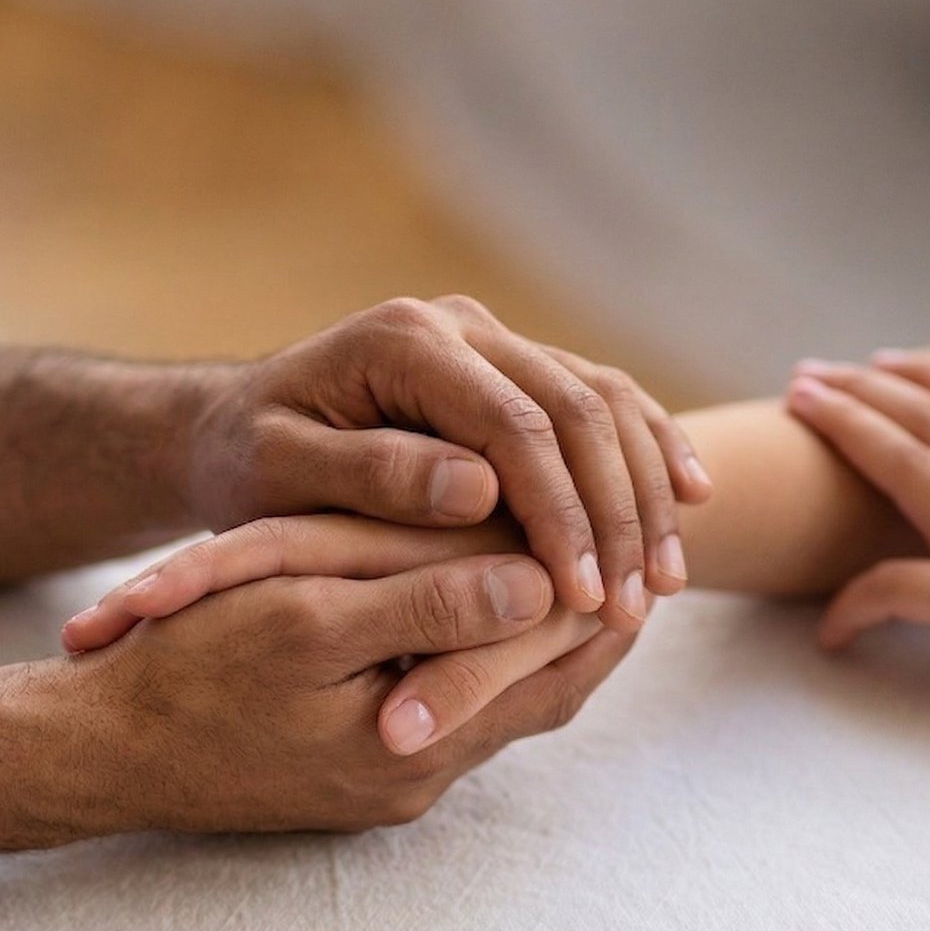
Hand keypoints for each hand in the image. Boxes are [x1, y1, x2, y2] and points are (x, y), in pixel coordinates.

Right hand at [65, 515, 622, 754]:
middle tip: (624, 545)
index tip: (625, 526)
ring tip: (570, 562)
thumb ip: (427, 602)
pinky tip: (477, 602)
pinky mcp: (358, 772)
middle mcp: (419, 774)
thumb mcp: (305, 617)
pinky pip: (449, 713)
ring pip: (498, 705)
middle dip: (586, 621)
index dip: (594, 595)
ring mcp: (389, 781)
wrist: (101, 750)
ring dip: (535, 639)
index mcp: (417, 741)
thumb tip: (540, 577)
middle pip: (540, 695)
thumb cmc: (190, 672)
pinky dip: (478, 656)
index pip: (549, 668)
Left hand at [182, 295, 710, 631]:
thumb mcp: (282, 473)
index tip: (578, 597)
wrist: (235, 426)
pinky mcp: (514, 366)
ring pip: (604, 400)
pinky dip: (651, 449)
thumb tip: (477, 492)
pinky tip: (694, 500)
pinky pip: (604, 398)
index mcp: (405, 341)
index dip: (558, 513)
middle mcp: (461, 324)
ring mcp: (494, 339)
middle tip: (639, 606)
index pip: (513, 424)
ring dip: (647, 490)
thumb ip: (373, 474)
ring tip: (670, 580)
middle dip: (617, 513)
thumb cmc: (248, 463)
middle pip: (576, 408)